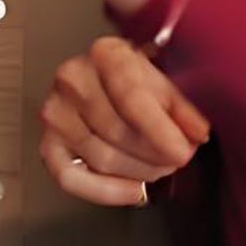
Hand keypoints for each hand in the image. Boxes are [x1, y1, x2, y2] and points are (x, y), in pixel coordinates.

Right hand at [39, 37, 210, 206]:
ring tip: (159, 167)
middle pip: (116, 132)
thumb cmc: (139, 80)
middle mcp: (72, 78)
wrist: (108, 80)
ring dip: (139, 173)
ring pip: (101, 158)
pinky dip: (105, 192)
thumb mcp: (166, 80)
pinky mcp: (48, 142)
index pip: (130, 96)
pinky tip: (134, 191)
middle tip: (176, 159)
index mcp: (105, 53)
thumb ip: (184, 106)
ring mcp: (56, 111)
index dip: (159, 130)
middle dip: (154, 155)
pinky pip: (71, 178)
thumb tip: (197, 132)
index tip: (182, 151)